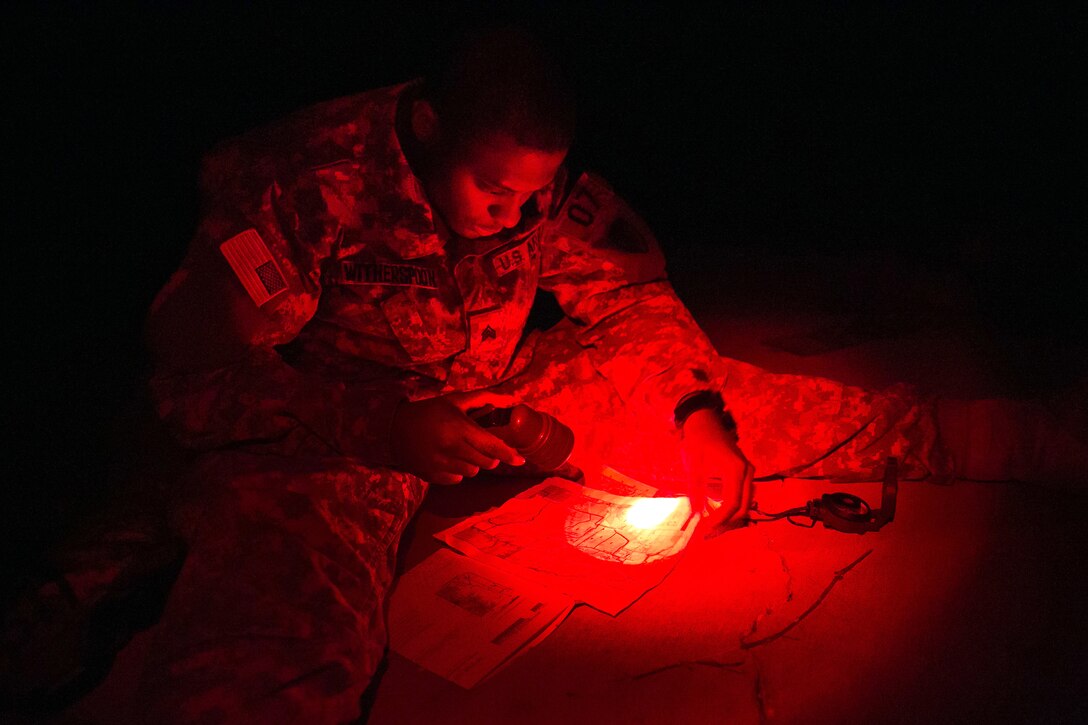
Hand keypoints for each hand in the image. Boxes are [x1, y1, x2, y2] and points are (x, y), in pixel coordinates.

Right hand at [390, 391, 524, 484]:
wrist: (394, 429)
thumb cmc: (430, 412)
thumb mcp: (455, 401)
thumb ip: (483, 399)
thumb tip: (509, 399)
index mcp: (458, 428)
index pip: (491, 446)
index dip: (509, 455)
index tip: (521, 461)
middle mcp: (450, 448)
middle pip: (486, 463)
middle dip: (490, 456)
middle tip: (480, 446)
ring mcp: (440, 464)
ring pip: (473, 472)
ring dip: (474, 463)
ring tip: (462, 450)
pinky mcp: (432, 475)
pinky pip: (457, 480)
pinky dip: (458, 471)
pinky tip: (449, 459)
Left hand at [681, 408, 754, 528]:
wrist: (704, 421)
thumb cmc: (697, 441)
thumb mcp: (693, 466)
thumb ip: (695, 492)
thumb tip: (696, 515)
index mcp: (735, 470)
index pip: (733, 504)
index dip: (720, 520)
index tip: (705, 528)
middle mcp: (747, 472)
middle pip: (743, 507)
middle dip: (726, 523)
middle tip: (708, 532)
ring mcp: (747, 472)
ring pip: (745, 502)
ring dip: (730, 517)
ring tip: (711, 525)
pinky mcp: (744, 472)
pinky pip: (743, 495)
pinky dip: (732, 507)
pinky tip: (717, 513)